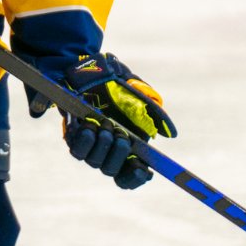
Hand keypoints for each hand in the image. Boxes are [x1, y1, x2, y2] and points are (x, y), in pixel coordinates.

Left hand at [28, 53, 174, 188]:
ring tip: (104, 124)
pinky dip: (85, 141)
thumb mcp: (140, 94)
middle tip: (120, 134)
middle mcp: (108, 149)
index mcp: (129, 144)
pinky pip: (78, 151)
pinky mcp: (74, 137)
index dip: (135, 178)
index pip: (131, 174)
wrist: (90, 67)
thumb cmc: (117, 82)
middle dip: (118, 154)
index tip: (142, 168)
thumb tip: (171, 134)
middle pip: (113, 171)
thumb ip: (155, 113)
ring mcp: (91, 144)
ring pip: (95, 162)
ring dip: (103, 145)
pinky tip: (88, 127)